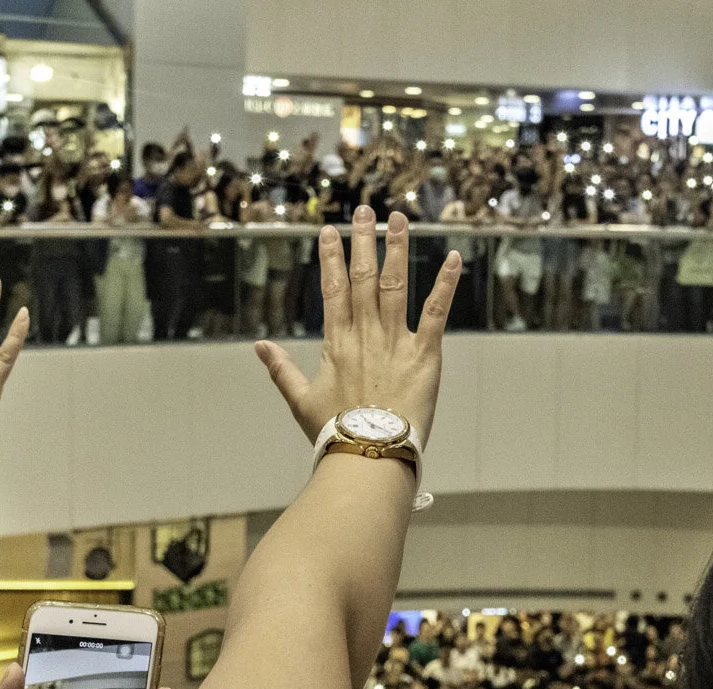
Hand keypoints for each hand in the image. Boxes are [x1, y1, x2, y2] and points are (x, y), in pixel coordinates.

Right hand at [255, 207, 459, 445]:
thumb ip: (281, 369)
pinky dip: (446, 284)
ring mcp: (395, 341)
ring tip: (399, 219)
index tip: (329, 231)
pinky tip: (454, 258)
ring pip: (396, 286)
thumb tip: (259, 345)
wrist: (368, 454)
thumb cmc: (334, 433)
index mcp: (337, 343)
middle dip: (363, 242)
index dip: (331, 258)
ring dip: (398, 250)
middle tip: (364, 210)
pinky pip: (437, 313)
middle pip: (364, 278)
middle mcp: (365, 334)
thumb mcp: (300, 400)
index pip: (334, 290)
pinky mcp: (424, 354)